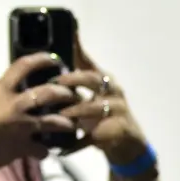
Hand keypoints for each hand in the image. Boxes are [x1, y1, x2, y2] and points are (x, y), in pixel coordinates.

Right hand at [0, 52, 76, 175]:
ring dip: (66, 122)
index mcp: (1, 89)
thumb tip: (23, 96)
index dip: (42, 59)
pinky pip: (42, 149)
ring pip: (54, 121)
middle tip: (72, 95)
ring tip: (71, 124)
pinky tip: (46, 151)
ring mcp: (20, 126)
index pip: (24, 65)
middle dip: (65, 93)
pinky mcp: (22, 146)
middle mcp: (13, 104)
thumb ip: (5, 97)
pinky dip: (45, 151)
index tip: (55, 59)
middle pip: (49, 92)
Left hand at [55, 34, 147, 164]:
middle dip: (74, 79)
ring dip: (76, 110)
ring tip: (60, 114)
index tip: (67, 32)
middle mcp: (113, 91)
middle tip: (56, 82)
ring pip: (95, 107)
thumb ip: (75, 79)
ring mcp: (118, 110)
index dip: (77, 48)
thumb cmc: (104, 113)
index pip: (88, 61)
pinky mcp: (118, 130)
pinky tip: (63, 148)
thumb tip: (51, 61)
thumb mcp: (93, 94)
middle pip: (94, 79)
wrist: (128, 143)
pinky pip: (95, 136)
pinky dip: (78, 142)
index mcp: (104, 79)